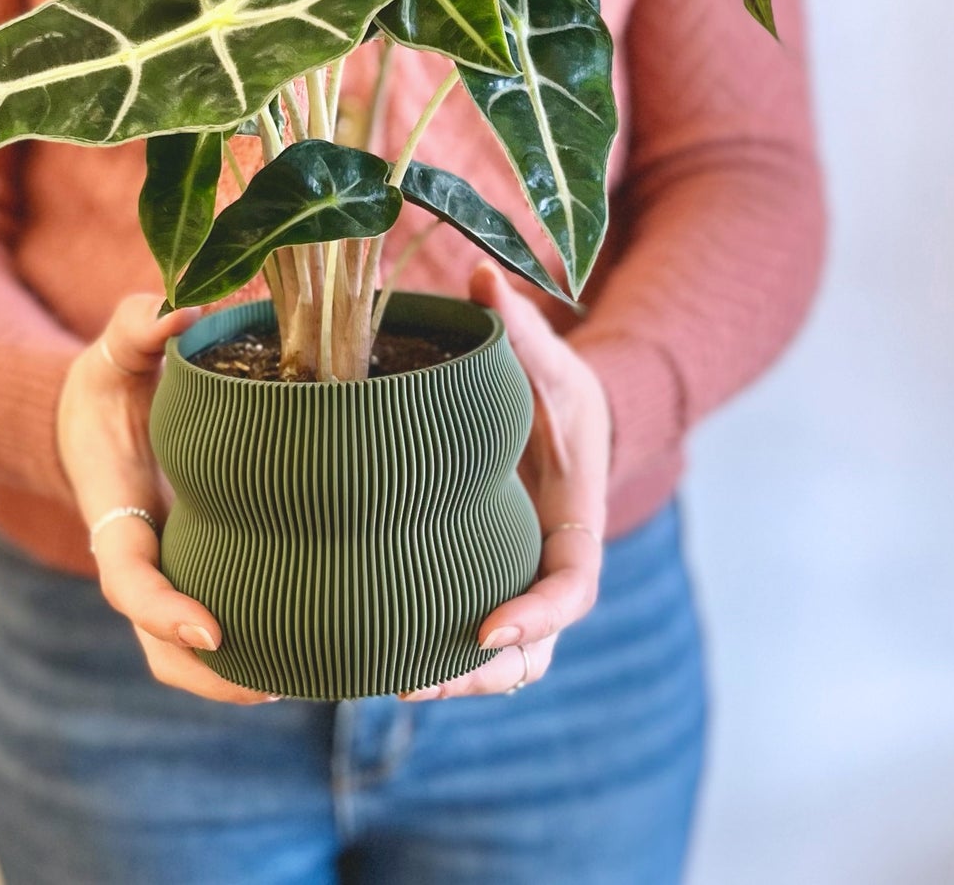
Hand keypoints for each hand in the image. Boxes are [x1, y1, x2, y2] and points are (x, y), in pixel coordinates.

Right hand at [56, 293, 277, 704]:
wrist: (103, 406)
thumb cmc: (111, 377)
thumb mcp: (115, 346)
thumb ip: (139, 325)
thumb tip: (185, 306)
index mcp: (114, 510)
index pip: (127, 579)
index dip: (163, 611)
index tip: (212, 629)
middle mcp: (142, 551)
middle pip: (158, 642)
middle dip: (207, 675)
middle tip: (269, 684)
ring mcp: (171, 563)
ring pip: (189, 647)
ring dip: (234, 674)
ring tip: (304, 676)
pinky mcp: (203, 559)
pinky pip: (224, 610)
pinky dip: (257, 636)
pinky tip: (312, 640)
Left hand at [400, 260, 611, 700]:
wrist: (557, 417)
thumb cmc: (558, 389)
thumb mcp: (549, 356)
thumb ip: (518, 326)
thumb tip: (484, 274)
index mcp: (577, 521)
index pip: (572, 589)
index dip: (537, 615)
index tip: (489, 629)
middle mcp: (548, 566)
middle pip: (533, 652)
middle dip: (482, 676)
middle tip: (415, 679)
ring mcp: (516, 582)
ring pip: (502, 664)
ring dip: (454, 680)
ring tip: (390, 678)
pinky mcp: (482, 581)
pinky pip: (466, 639)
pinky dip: (435, 654)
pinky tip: (376, 653)